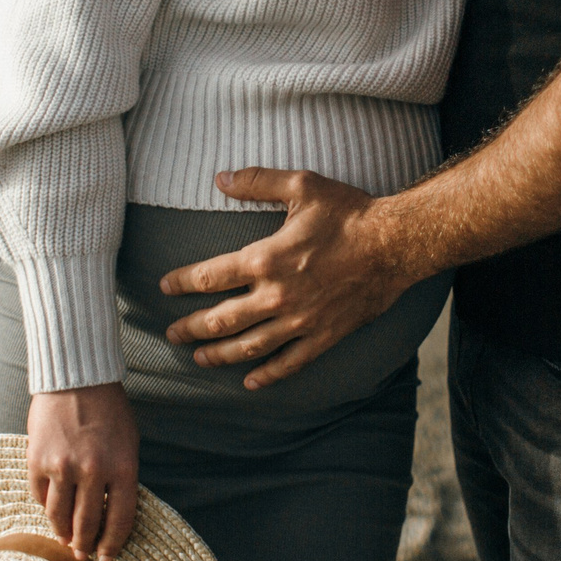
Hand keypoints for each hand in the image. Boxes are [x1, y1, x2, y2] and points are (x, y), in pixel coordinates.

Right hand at [25, 383, 139, 560]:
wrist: (76, 378)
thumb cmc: (109, 410)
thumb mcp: (128, 443)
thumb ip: (121, 478)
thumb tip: (111, 517)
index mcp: (122, 467)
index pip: (120, 521)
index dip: (113, 545)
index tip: (107, 557)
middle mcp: (93, 471)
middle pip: (87, 525)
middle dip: (85, 546)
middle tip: (82, 555)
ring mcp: (62, 467)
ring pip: (59, 517)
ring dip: (62, 533)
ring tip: (65, 539)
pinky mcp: (37, 460)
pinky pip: (40, 496)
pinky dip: (45, 507)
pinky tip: (51, 511)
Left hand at [159, 169, 412, 388]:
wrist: (395, 244)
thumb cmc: (348, 212)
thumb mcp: (302, 185)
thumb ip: (257, 181)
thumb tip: (220, 178)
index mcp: (266, 259)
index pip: (210, 276)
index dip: (183, 282)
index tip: (166, 286)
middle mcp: (277, 296)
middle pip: (221, 320)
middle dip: (191, 328)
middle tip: (171, 334)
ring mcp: (300, 321)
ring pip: (249, 347)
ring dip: (219, 355)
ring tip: (199, 358)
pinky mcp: (323, 336)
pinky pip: (289, 363)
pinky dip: (267, 375)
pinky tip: (250, 381)